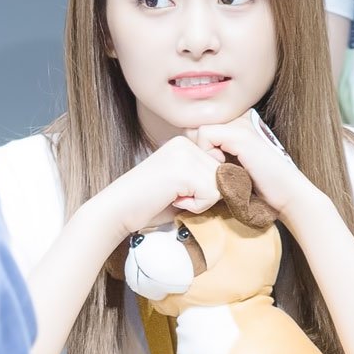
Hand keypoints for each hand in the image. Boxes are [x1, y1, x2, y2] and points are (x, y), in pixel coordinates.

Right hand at [97, 136, 221, 240]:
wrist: (117, 210)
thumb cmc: (148, 203)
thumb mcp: (181, 184)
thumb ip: (203, 178)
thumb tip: (236, 183)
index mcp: (184, 143)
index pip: (219, 167)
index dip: (205, 188)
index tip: (179, 191)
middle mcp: (185, 143)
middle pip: (222, 175)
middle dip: (204, 194)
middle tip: (176, 196)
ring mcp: (183, 154)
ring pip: (219, 185)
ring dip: (200, 201)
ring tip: (174, 197)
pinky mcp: (183, 170)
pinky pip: (211, 194)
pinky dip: (196, 205)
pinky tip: (173, 200)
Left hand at [185, 110, 316, 220]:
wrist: (287, 195)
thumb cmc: (262, 186)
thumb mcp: (234, 164)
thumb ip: (217, 150)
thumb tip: (189, 143)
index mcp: (241, 122)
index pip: (204, 126)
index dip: (202, 148)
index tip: (216, 166)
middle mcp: (241, 118)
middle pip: (198, 126)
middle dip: (200, 149)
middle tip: (218, 168)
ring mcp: (241, 123)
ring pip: (199, 129)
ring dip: (204, 153)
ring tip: (222, 168)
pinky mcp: (240, 134)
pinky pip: (205, 134)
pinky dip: (208, 153)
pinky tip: (223, 166)